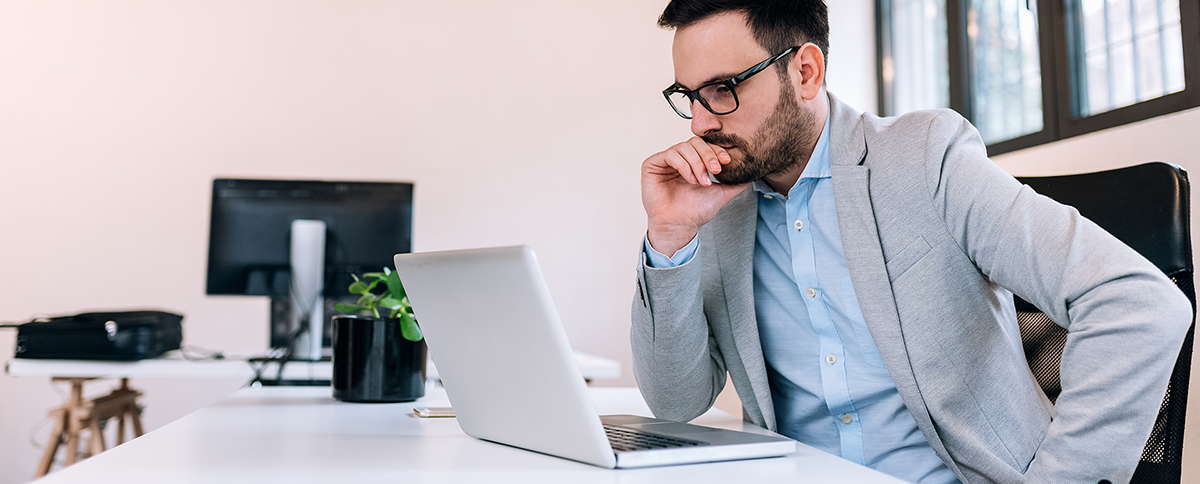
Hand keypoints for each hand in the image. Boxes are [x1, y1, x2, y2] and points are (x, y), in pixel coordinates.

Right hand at [641, 137, 747, 255]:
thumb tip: (749, 176)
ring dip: (697, 164)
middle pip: (695, 142)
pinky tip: (690, 180)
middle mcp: (678, 159)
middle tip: (715, 171)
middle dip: (708, 155)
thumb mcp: (720, 193)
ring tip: (702, 182)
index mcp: (691, 162)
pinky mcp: (652, 164)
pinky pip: (670, 155)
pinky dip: (684, 165)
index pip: (704, 146)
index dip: (716, 150)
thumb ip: (734, 184)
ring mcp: (664, 161)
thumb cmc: (695, 211)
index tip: (726, 162)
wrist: (680, 225)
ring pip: (684, 147)